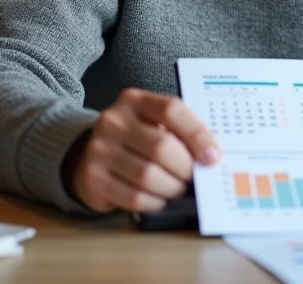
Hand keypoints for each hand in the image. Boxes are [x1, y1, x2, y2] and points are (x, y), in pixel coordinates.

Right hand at [65, 88, 220, 212]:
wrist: (89, 154)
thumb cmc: (135, 138)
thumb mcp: (153, 122)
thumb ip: (179, 130)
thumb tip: (211, 155)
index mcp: (134, 100)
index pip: (172, 110)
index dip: (198, 134)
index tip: (213, 156)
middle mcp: (113, 121)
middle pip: (162, 146)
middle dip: (186, 167)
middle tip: (195, 177)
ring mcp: (99, 150)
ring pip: (148, 176)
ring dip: (172, 188)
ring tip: (178, 188)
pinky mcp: (94, 179)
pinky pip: (134, 197)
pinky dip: (155, 202)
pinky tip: (160, 198)